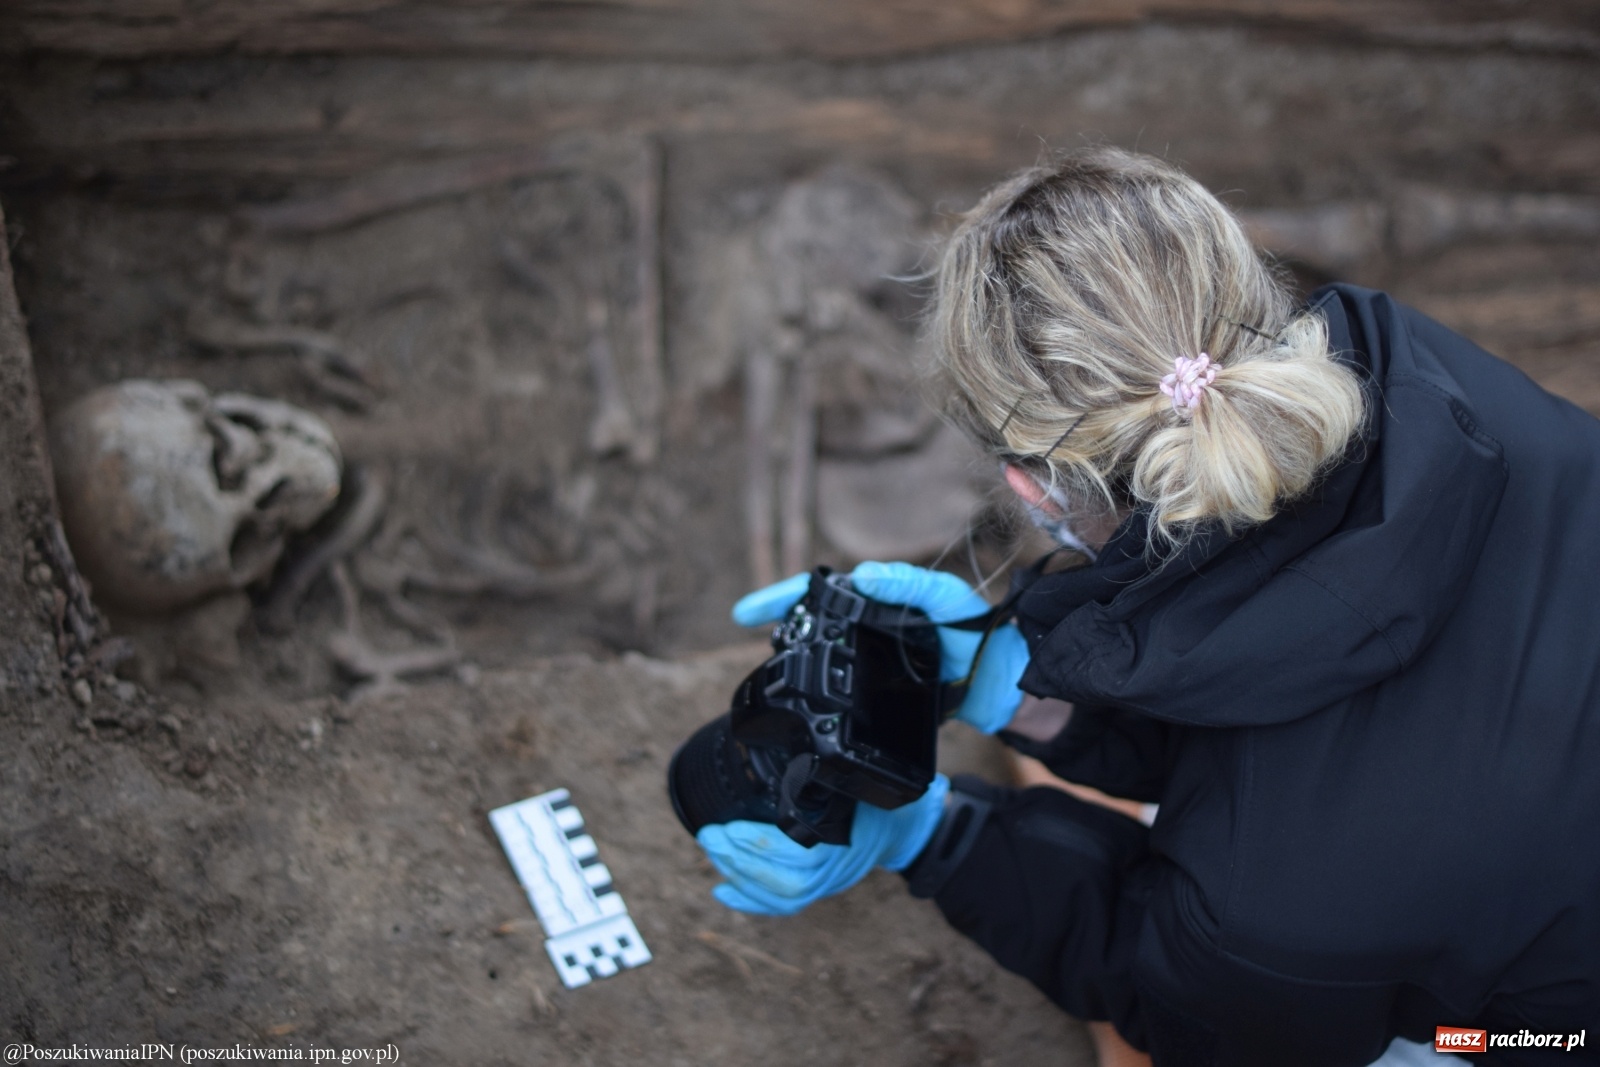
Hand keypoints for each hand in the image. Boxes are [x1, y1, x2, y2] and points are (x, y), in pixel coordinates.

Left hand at [697, 775, 949, 915]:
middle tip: (710, 837)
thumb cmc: (875, 792)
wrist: (905, 824)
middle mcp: (839, 866)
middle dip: (742, 861)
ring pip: (785, 896)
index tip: (729, 829)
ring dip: (743, 877)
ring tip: (715, 854)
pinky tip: (723, 890)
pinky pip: (787, 905)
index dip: (759, 845)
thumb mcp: (853, 774)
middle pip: (787, 879)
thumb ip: (824, 769)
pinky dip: (752, 901)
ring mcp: (832, 882)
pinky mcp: (822, 888)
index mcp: (846, 835)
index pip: (797, 854)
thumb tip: (783, 740)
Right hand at [731, 562, 1029, 733]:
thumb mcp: (946, 600)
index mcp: (880, 597)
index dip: (784, 597)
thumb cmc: (975, 630)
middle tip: (749, 623)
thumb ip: (911, 585)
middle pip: (813, 616)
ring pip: (820, 646)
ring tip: (768, 656)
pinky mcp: (877, 688)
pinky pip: (838, 680)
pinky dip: (815, 679)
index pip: (823, 590)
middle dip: (779, 617)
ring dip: (793, 647)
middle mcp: (870, 622)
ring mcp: (872, 654)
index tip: (748, 612)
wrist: (1000, 680)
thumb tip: (863, 576)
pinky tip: (799, 690)